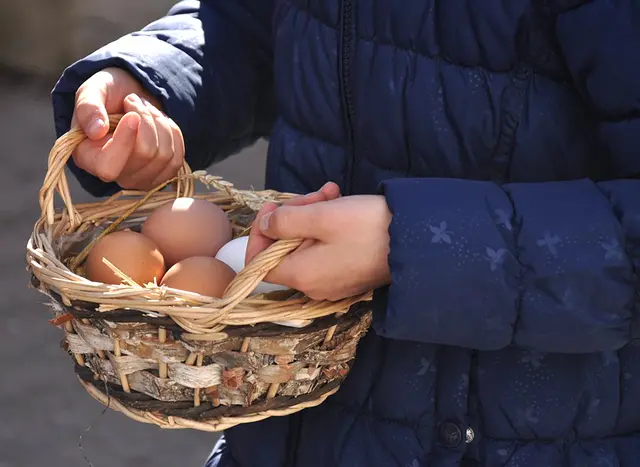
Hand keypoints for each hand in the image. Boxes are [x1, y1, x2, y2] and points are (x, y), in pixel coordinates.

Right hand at [71, 67, 184, 189]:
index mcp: (89, 158)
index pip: (108, 167)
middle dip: (146, 119)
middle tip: (134, 100)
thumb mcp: (92, 91)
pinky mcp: (162, 176)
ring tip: (145, 110)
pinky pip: (177, 157)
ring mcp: (141, 179)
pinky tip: (158, 123)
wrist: (131, 97)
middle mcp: (115, 175)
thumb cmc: (108, 95)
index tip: (132, 116)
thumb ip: (88, 107)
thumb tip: (96, 131)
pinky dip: (172, 133)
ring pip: (165, 155)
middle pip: (145, 154)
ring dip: (160, 123)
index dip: (124, 142)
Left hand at [248, 194, 392, 300]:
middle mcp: (313, 286)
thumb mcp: (320, 216)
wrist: (418, 241)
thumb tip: (264, 224)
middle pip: (285, 249)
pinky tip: (341, 203)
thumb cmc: (367, 227)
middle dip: (294, 216)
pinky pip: (326, 250)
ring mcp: (333, 283)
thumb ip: (284, 221)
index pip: (258, 263)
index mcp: (301, 275)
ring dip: (313, 215)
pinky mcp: (349, 275)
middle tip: (315, 195)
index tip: (274, 208)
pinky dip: (328, 227)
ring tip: (331, 193)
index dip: (260, 233)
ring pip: (307, 245)